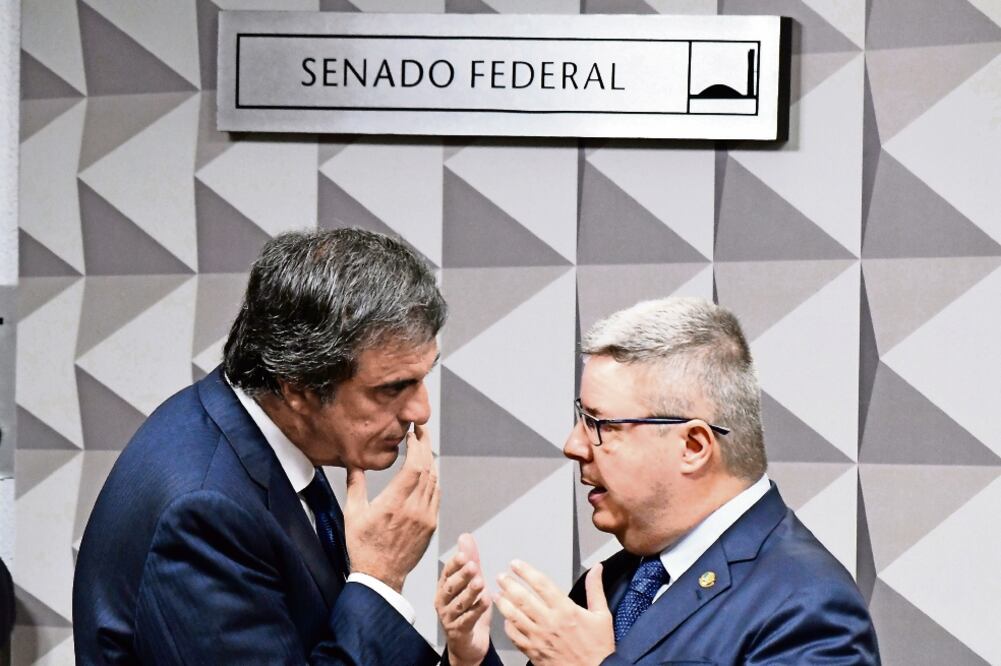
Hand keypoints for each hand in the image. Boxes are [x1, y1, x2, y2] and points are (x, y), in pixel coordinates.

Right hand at [343, 424, 438, 591]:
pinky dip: (433, 480)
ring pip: (435, 482)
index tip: (413, 433)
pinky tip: (427, 473)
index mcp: (394, 504)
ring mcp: (425, 518)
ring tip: (423, 447)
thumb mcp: (353, 514)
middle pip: (428, 469)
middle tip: (421, 431)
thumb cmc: (363, 547)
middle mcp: (414, 509)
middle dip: (426, 446)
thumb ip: (355, 485)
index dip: (417, 445)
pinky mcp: (431, 526)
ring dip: (430, 462)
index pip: (415, 466)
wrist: (380, 577)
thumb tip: (353, 463)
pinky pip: (436, 497)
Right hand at [435, 534, 492, 665]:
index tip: (463, 555)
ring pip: (459, 604)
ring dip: (469, 592)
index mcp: (445, 588)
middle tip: (472, 566)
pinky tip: (486, 601)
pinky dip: (476, 610)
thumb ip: (470, 560)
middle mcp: (443, 602)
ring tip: (480, 582)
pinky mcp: (458, 631)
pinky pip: (467, 620)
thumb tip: (465, 536)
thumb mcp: (472, 582)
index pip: (447, 573)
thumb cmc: (469, 610)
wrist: (469, 644)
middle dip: (461, 576)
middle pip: (451, 587)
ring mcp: (449, 618)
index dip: (454, 564)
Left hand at [495, 560, 613, 665]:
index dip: (526, 572)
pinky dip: (508, 627)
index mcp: (565, 610)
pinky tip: (505, 619)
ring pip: (514, 617)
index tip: (516, 564)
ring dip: (503, 604)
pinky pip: (515, 637)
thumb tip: (596, 568)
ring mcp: (539, 638)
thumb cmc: (598, 647)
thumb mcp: (602, 615)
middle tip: (501, 576)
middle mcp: (549, 622)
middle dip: (509, 584)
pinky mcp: (534, 652)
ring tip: (497, 594)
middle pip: (523, 598)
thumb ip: (595, 589)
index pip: (541, 585)